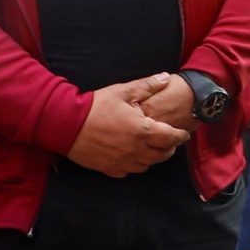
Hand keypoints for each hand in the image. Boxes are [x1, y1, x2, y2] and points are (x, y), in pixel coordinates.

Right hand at [67, 75, 187, 176]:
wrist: (65, 124)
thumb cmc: (95, 106)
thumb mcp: (123, 91)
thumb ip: (147, 85)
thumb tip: (166, 77)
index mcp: (143, 130)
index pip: (171, 138)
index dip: (180, 136)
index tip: (184, 134)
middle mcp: (136, 149)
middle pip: (161, 155)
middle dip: (169, 148)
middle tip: (169, 141)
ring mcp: (122, 161)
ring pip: (146, 165)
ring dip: (153, 158)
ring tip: (153, 149)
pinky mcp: (108, 168)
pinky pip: (128, 171)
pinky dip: (134, 165)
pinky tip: (133, 157)